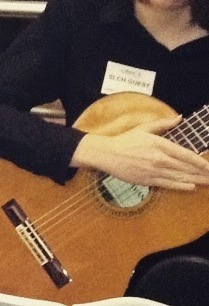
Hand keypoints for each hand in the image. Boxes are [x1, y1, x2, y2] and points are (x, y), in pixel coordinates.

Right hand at [72, 115, 208, 189]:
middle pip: (186, 168)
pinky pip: (168, 184)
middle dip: (202, 173)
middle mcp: (159, 158)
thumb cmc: (125, 140)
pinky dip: (181, 186)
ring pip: (180, 177)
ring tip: (208, 182)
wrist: (107, 153)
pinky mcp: (147, 180)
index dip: (200, 162)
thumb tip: (179, 118)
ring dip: (196, 180)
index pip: (186, 155)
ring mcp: (154, 170)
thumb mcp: (144, 129)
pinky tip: (191, 186)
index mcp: (160, 144)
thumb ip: (163, 124)